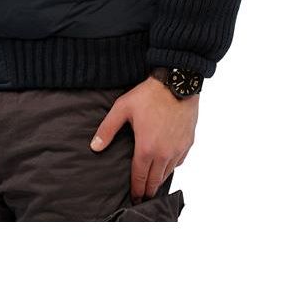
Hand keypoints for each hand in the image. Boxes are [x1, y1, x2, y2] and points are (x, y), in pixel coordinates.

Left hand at [89, 75, 198, 202]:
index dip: (136, 190)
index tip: (134, 198)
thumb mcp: (122, 108)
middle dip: (148, 191)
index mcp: (146, 148)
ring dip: (160, 180)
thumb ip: (107, 129)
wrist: (177, 83)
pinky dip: (172, 166)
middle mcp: (164, 154)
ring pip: (168, 173)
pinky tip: (166, 165)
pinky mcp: (188, 143)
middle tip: (142, 197)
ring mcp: (178, 149)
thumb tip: (94, 147)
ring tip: (153, 184)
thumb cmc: (149, 95)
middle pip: (155, 180)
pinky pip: (179, 162)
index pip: (140, 178)